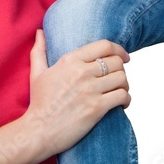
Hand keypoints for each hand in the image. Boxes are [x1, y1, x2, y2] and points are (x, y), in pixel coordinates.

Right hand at [23, 32, 130, 154]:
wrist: (37, 132)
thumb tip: (39, 32)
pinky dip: (126, 99)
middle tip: (118, 78)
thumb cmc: (39, 103)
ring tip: (120, 90)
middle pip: (116, 62)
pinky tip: (123, 103)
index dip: (119, 49)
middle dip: (121, 69)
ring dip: (125, 85)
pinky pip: (122, 96)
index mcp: (71, 60)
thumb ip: (39, 50)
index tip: (124, 57)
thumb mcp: (37, 73)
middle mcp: (82, 72)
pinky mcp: (97, 107)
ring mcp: (90, 89)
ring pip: (122, 78)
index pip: (104, 46)